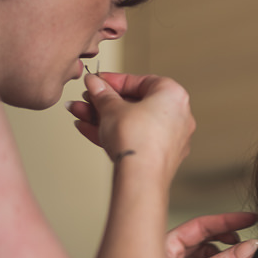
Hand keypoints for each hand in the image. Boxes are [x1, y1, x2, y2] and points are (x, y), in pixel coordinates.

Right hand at [66, 72, 195, 172]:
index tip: (96, 81)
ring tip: (79, 114)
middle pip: (135, 103)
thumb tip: (95, 82)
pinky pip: (136, 138)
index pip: (140, 81)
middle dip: (105, 102)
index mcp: (173, 95)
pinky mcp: (161, 156)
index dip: (114, 81)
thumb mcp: (112, 108)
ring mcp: (171, 138)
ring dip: (103, 117)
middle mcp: (178, 115)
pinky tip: (87, 129)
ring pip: (132, 122)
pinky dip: (115, 133)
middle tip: (86, 100)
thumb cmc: (136, 139)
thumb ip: (102, 93)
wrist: (141, 176)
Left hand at [163, 211, 257, 257]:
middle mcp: (171, 255)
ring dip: (224, 257)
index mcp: (165, 244)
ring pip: (208, 256)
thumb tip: (249, 247)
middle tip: (250, 238)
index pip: (202, 225)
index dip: (228, 220)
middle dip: (228, 237)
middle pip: (207, 238)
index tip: (251, 219)